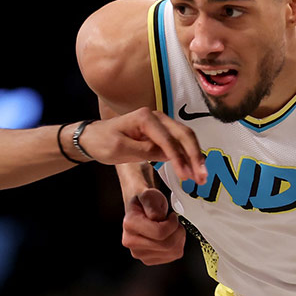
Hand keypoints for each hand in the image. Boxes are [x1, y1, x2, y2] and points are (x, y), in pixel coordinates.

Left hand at [76, 109, 206, 183]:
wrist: (92, 138)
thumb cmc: (102, 142)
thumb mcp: (120, 149)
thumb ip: (145, 151)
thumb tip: (168, 154)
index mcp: (145, 118)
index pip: (168, 139)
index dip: (179, 158)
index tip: (186, 176)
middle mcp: (156, 117)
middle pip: (183, 135)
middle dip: (195, 157)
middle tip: (202, 177)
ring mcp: (160, 124)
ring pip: (185, 139)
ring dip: (195, 158)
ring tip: (201, 177)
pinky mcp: (161, 133)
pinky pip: (178, 143)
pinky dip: (187, 156)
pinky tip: (193, 170)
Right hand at [122, 188, 184, 264]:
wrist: (140, 209)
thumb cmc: (145, 202)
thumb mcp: (149, 195)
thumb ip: (152, 204)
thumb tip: (157, 217)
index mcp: (130, 224)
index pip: (159, 233)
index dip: (172, 223)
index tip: (172, 216)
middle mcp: (131, 242)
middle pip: (167, 245)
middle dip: (178, 231)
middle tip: (174, 222)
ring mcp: (139, 253)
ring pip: (172, 252)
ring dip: (179, 238)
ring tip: (172, 228)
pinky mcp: (148, 259)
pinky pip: (173, 256)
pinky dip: (177, 245)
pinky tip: (170, 236)